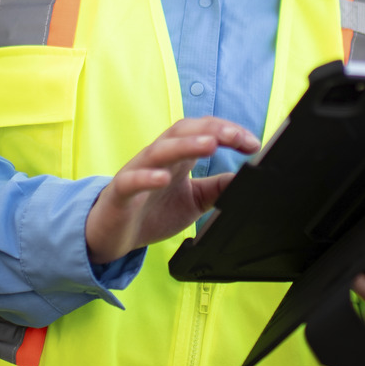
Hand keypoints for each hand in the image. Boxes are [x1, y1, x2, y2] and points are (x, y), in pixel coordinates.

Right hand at [85, 117, 259, 265]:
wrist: (112, 235)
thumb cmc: (152, 211)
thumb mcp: (194, 201)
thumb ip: (217, 188)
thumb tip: (245, 178)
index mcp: (177, 157)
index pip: (203, 132)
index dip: (228, 132)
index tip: (252, 143)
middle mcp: (158, 158)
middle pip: (183, 132)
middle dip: (211, 130)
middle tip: (237, 137)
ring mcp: (137, 172)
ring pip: (160, 150)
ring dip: (186, 145)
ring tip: (210, 145)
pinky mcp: (120, 193)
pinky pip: (132, 180)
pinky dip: (147, 176)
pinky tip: (163, 178)